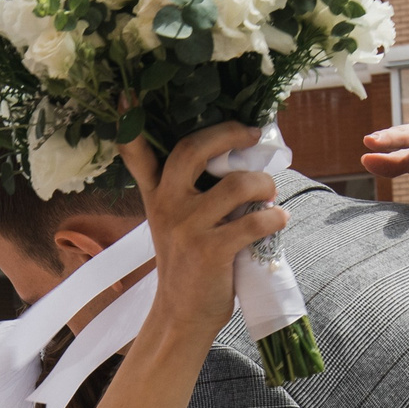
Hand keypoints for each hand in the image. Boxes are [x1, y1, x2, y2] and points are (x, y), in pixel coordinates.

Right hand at [117, 123, 287, 344]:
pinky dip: (275, 218)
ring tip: (270, 195)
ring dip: (264, 185)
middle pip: (194, 149)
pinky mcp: (210, 250)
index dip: (131, 124)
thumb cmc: (189, 264)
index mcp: (156, 194)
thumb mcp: (174, 223)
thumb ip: (189, 191)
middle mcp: (166, 204)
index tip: (129, 93)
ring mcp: (187, 227)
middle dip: (229, 134)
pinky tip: (279, 220)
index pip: (136, 155)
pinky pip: (254, 222)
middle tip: (252, 135)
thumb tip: (236, 157)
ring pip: (237, 184)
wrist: (182, 315)